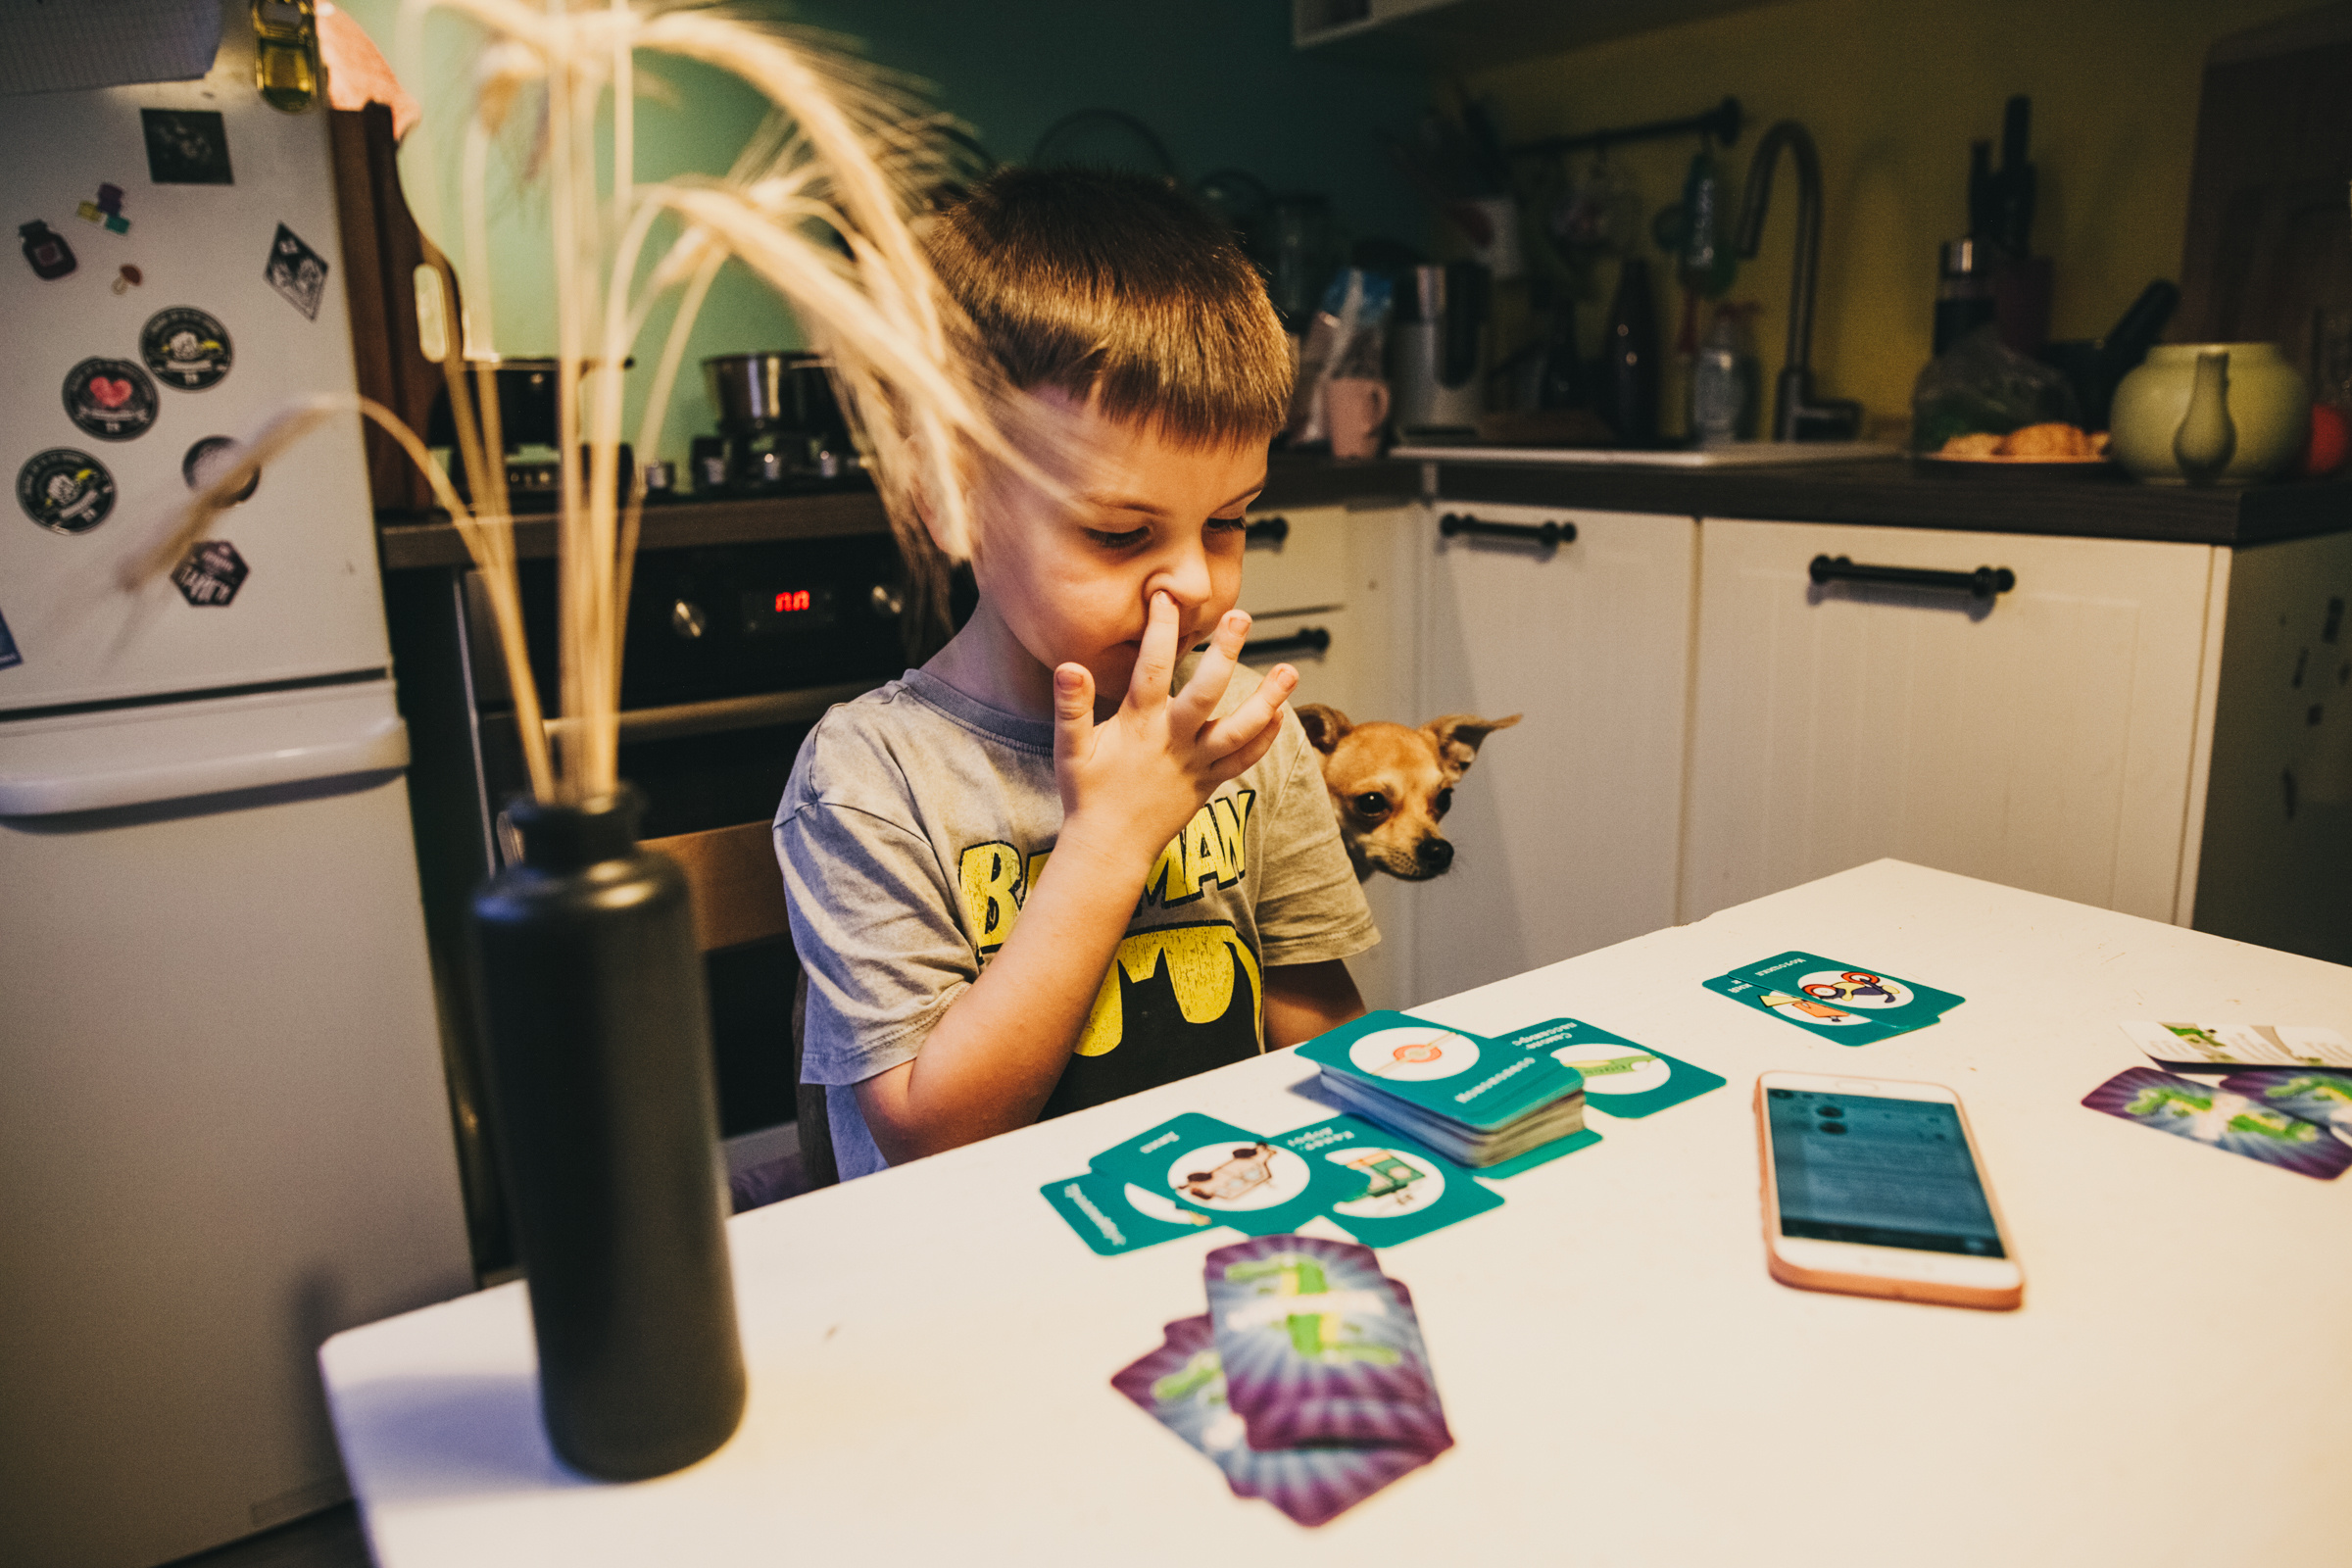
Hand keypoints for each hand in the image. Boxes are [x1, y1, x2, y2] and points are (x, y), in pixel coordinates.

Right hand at [1051, 592, 1293, 869]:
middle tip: (1242, 617)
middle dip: (1225, 651)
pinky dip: (1264, 738)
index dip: (1160, 628)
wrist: (1109, 848)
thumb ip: (1071, 706)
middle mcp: (1173, 740)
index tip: (1166, 596)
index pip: (1152, 666)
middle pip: (1207, 690)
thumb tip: (1068, 665)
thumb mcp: (1069, 750)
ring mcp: (1196, 763)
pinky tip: (1279, 716)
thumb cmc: (1087, 796)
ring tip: (1290, 671)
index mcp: (1139, 725)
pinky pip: (1243, 760)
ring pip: (1240, 728)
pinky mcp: (1208, 782)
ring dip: (1267, 699)